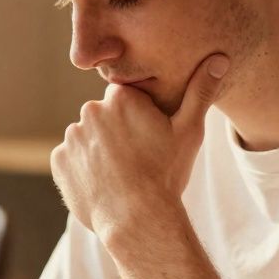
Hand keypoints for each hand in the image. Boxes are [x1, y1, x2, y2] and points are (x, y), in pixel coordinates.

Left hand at [50, 53, 228, 234]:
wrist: (137, 220)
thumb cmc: (166, 174)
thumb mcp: (189, 132)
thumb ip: (200, 92)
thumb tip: (219, 58)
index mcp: (120, 97)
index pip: (126, 99)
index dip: (140, 118)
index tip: (150, 138)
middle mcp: (90, 111)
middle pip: (105, 118)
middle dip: (117, 133)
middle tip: (137, 159)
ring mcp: (72, 137)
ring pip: (88, 139)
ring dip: (99, 151)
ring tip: (121, 174)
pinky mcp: (59, 161)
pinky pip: (71, 161)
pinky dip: (83, 170)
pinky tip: (103, 184)